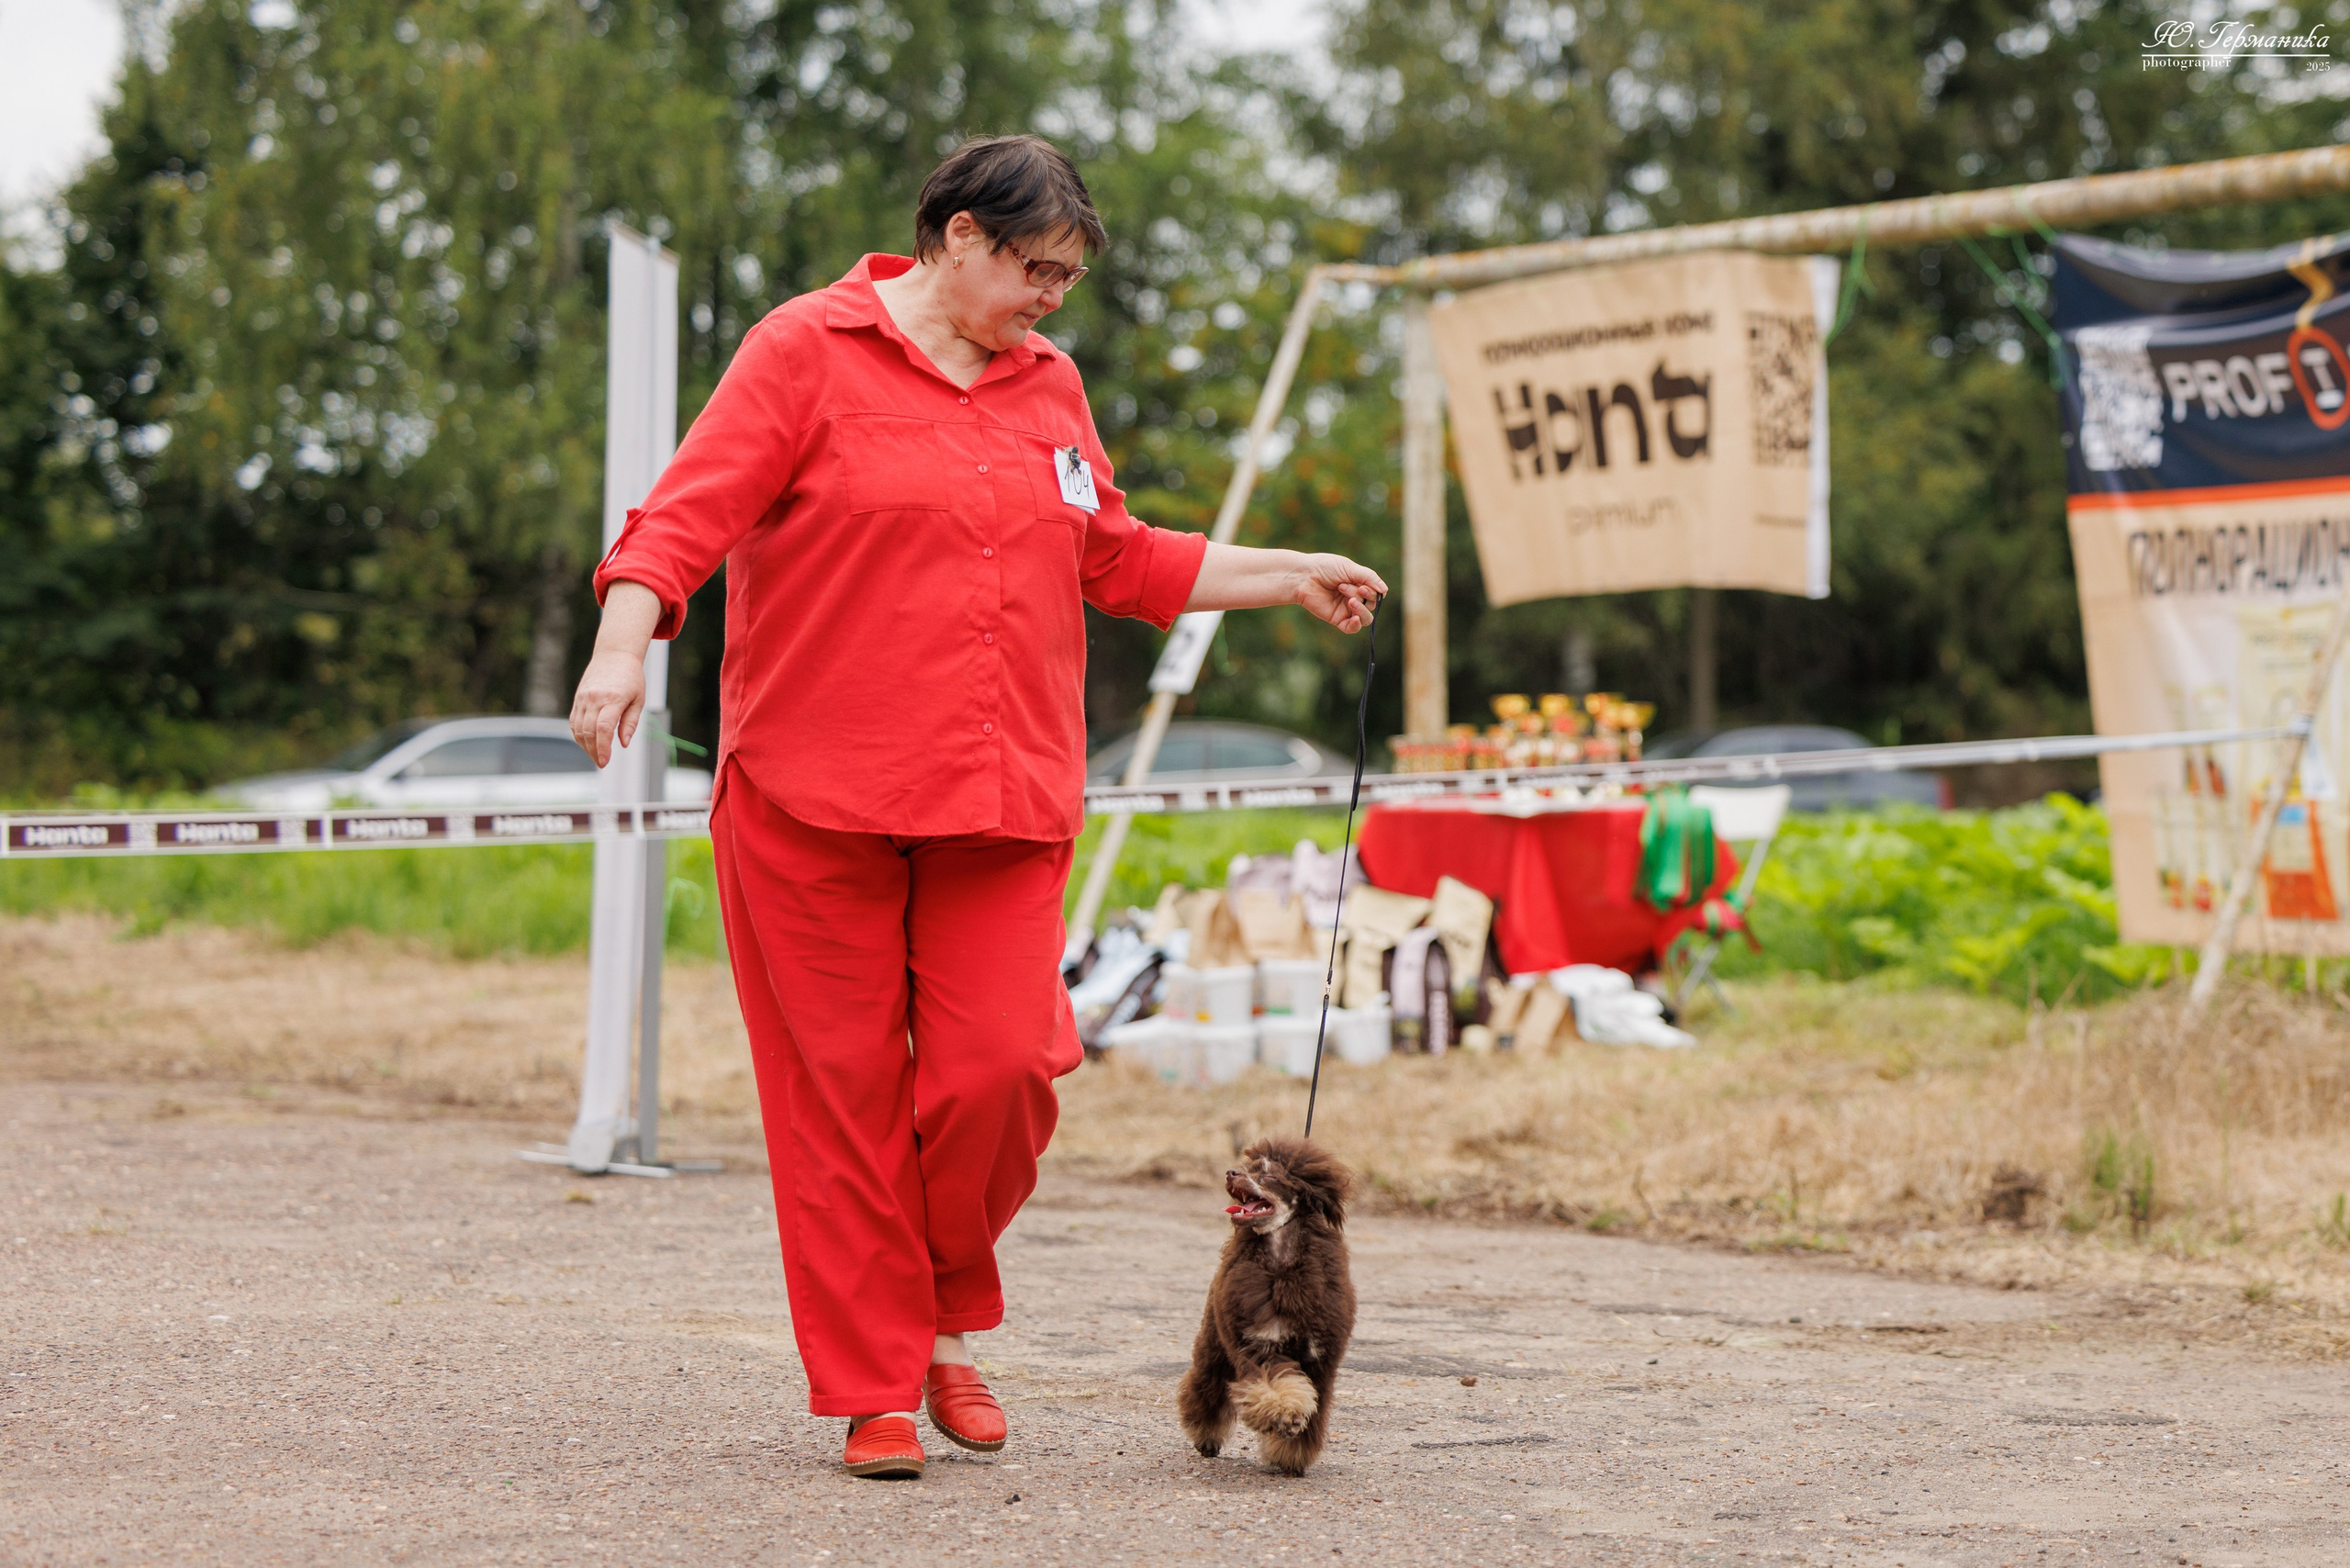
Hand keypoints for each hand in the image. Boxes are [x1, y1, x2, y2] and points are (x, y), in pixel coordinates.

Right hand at [570, 648, 646, 766]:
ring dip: (585, 746)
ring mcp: (583, 698)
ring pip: (578, 729)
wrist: (614, 655)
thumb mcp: (638, 699)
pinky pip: (574, 722)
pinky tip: (588, 743)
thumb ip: (630, 723)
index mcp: (613, 698)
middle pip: (589, 731)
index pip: (603, 728)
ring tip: (596, 756)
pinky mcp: (578, 698)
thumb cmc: (631, 677)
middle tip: (602, 763)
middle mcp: (594, 698)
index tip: (605, 761)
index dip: (602, 747)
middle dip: (594, 751)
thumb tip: (623, 743)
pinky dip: (579, 735)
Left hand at [1293, 553, 1387, 633]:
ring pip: (1365, 618)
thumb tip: (1385, 591)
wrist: (1304, 576)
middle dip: (1363, 596)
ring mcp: (1346, 609)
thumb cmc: (1325, 567)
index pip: (1376, 594)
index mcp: (1359, 584)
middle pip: (1371, 605)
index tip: (1361, 585)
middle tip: (1344, 587)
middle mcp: (1354, 597)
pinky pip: (1352, 628)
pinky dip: (1356, 624)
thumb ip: (1369, 578)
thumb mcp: (1350, 568)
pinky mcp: (1336, 619)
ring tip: (1348, 599)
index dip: (1372, 592)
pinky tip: (1354, 618)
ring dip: (1360, 609)